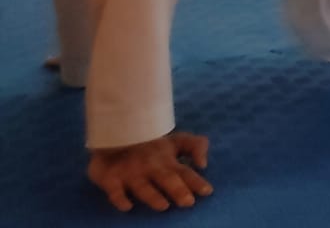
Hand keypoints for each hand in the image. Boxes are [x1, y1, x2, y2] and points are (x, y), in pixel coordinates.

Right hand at [88, 131, 211, 211]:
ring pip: (143, 187)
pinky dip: (120, 198)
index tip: (208, 191)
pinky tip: (127, 206)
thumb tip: (203, 164)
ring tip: (163, 206)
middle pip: (166, 179)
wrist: (115, 132)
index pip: (185, 171)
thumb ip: (196, 146)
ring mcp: (130, 173)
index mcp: (168, 159)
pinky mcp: (111, 177)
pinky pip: (114, 190)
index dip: (196, 181)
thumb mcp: (176, 140)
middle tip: (188, 202)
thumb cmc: (151, 142)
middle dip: (177, 190)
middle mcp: (151, 167)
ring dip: (152, 196)